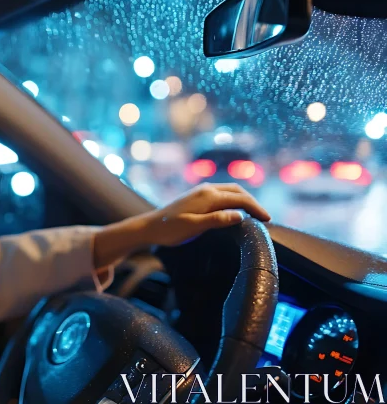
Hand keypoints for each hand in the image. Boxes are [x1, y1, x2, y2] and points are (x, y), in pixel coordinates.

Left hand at [93, 183, 270, 268]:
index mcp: (208, 196)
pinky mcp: (197, 196)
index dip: (256, 208)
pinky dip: (234, 199)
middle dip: (253, 202)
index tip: (268, 220)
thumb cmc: (170, 229)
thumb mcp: (193, 227)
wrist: (149, 226)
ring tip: (255, 214)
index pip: (240, 199)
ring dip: (244, 200)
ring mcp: (201, 191)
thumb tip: (240, 215)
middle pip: (238, 191)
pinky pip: (222, 193)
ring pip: (230, 191)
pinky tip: (236, 210)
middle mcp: (206, 189)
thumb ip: (217, 220)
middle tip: (265, 218)